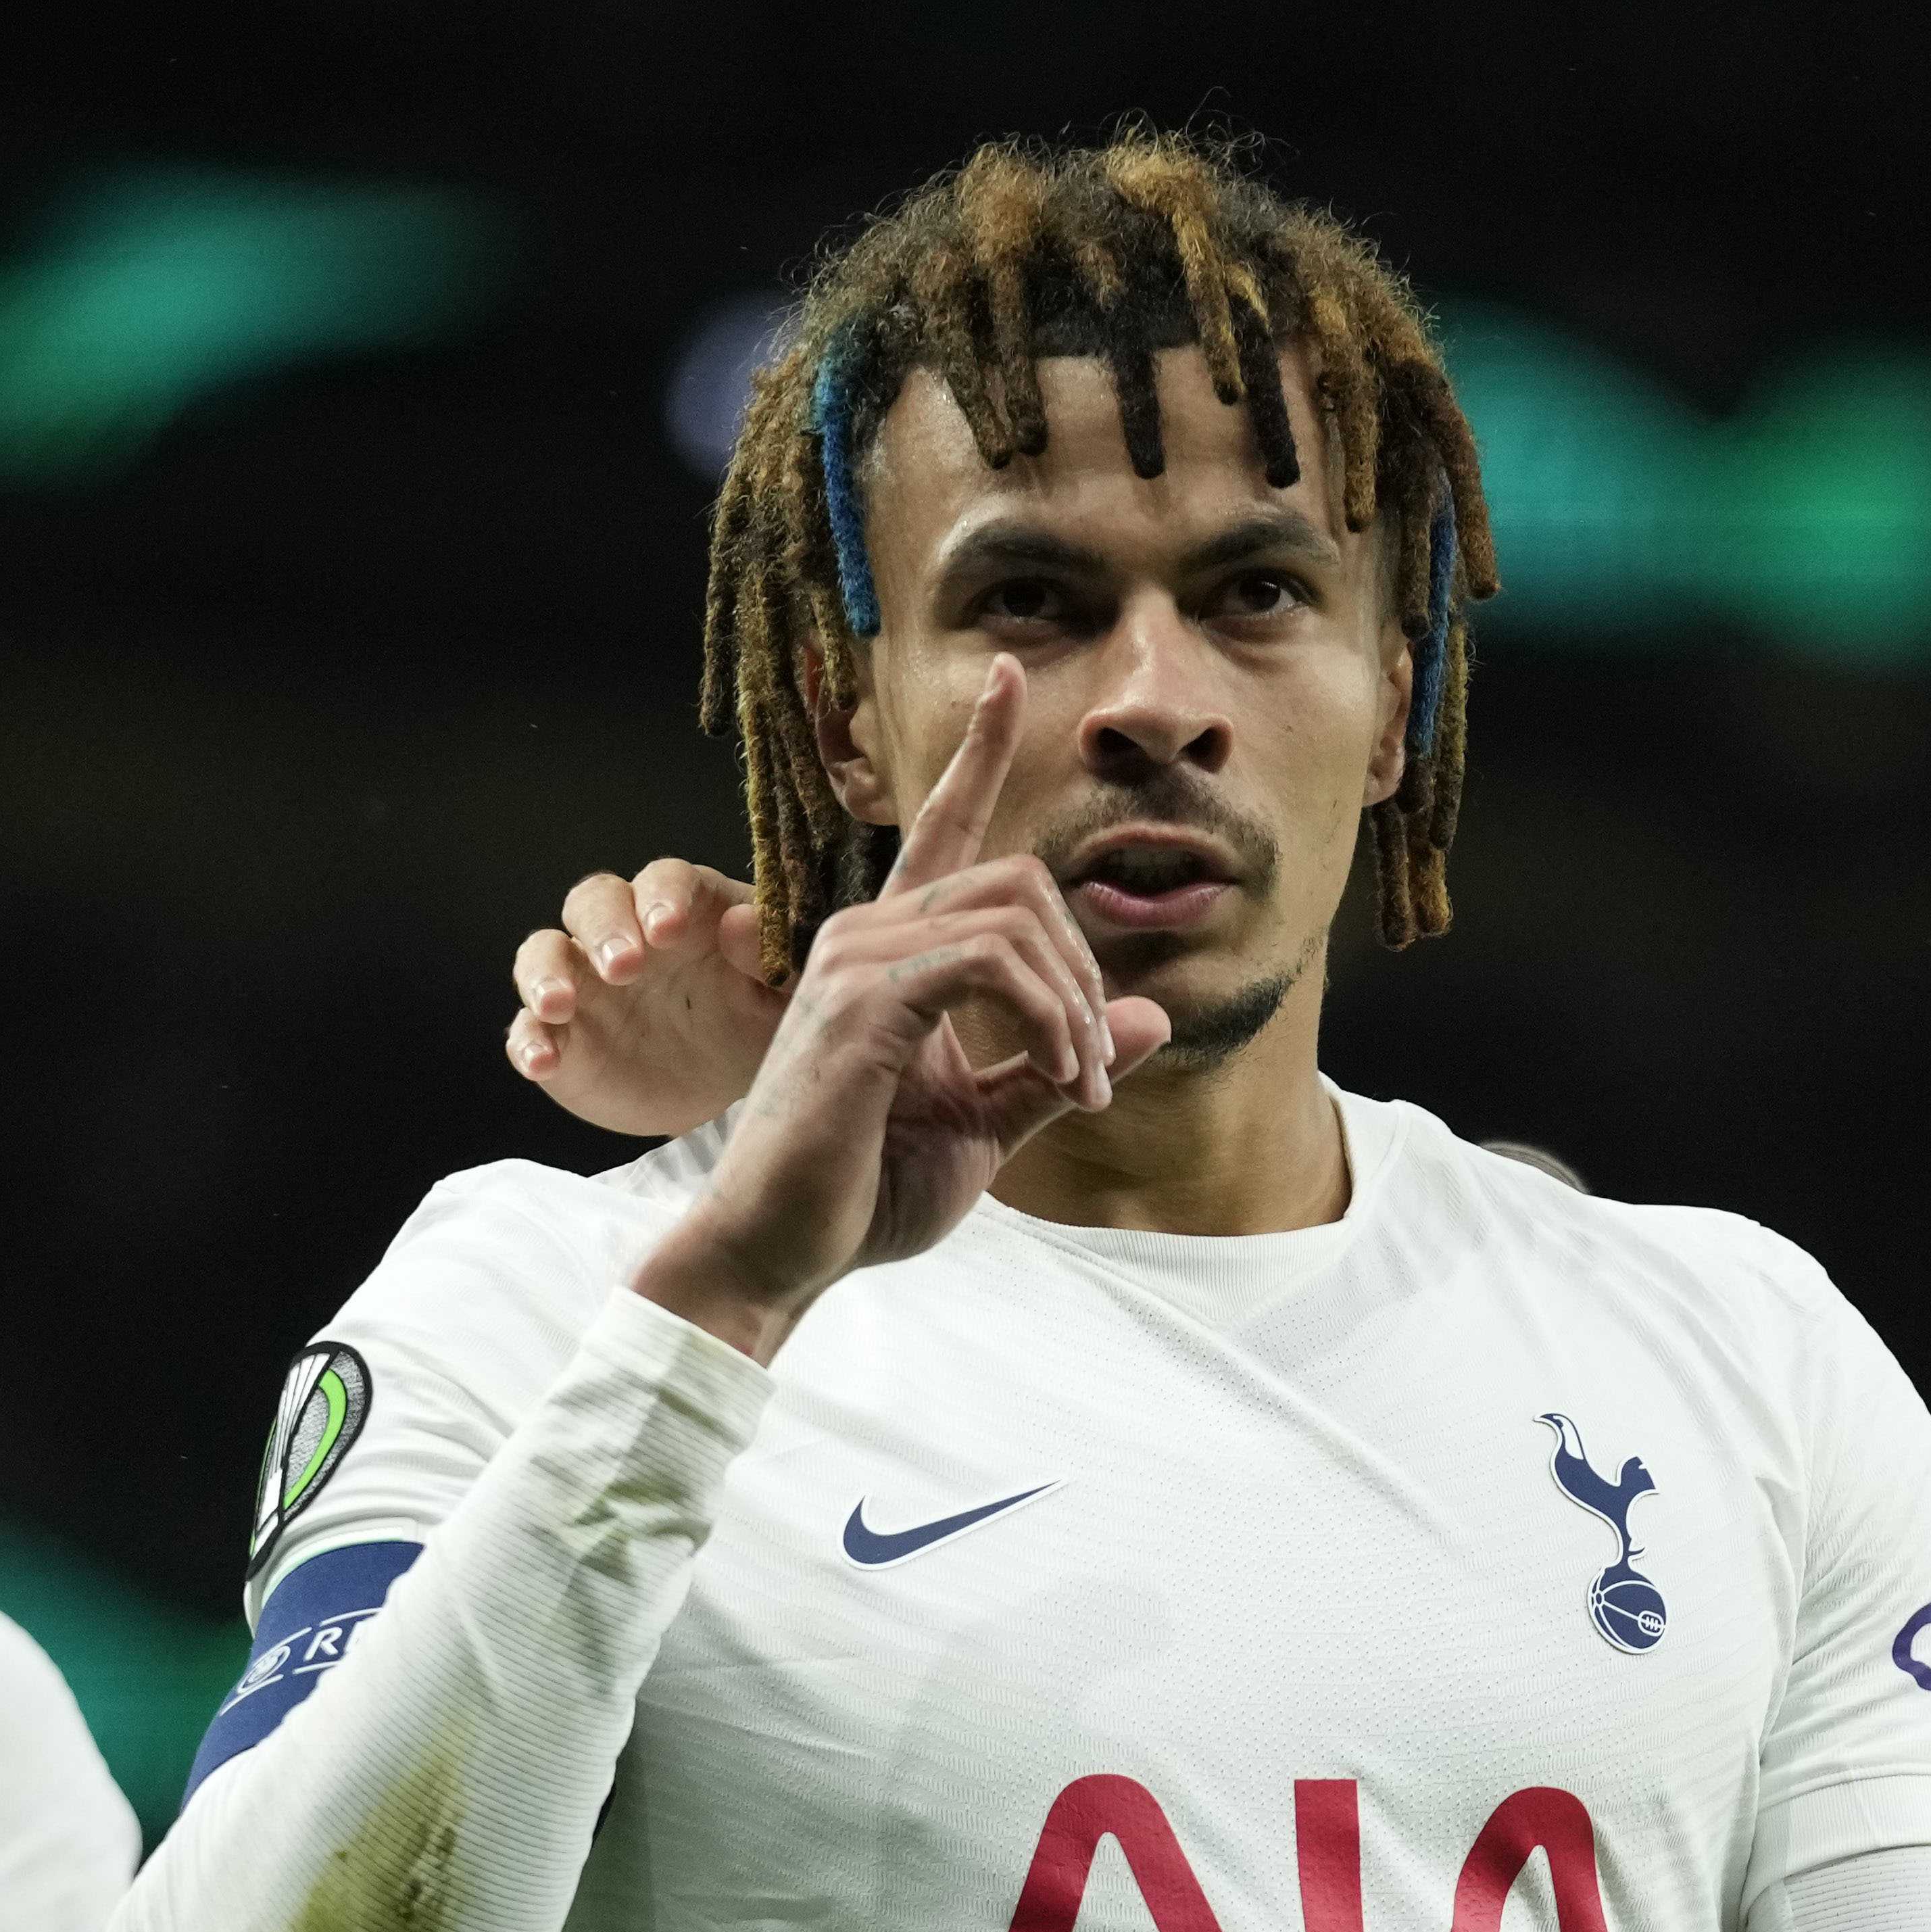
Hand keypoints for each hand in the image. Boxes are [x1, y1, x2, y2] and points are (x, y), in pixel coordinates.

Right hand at [507, 856, 782, 1139]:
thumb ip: (773, 957)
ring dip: (544, 973)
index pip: (664, 879)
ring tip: (558, 1004)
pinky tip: (542, 1062)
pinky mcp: (564, 1037)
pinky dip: (528, 1042)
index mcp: (684, 909)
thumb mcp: (785, 997)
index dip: (662, 896)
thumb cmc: (758, 1022)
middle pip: (593, 903)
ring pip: (544, 954)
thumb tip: (740, 922)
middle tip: (624, 966)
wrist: (728, 1090)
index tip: (668, 927)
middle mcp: (625, 934)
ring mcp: (586, 985)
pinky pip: (530, 1030)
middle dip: (603, 928)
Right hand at [627, 658, 1171, 1361]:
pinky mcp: (862, 1004)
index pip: (942, 825)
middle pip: (1020, 881)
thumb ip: (1056, 1066)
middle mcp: (866, 935)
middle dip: (1086, 972)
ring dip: (1076, 1008)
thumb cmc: (863, 1192)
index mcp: (890, 952)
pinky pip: (991, 965)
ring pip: (1015, 917)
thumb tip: (1151, 1016)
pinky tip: (1062, 1082)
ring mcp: (857, 962)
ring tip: (1082, 1088)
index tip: (1013, 677)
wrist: (779, 1253)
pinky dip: (1051, 1021)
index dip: (982, 749)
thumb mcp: (984, 1127)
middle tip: (1096, 1072)